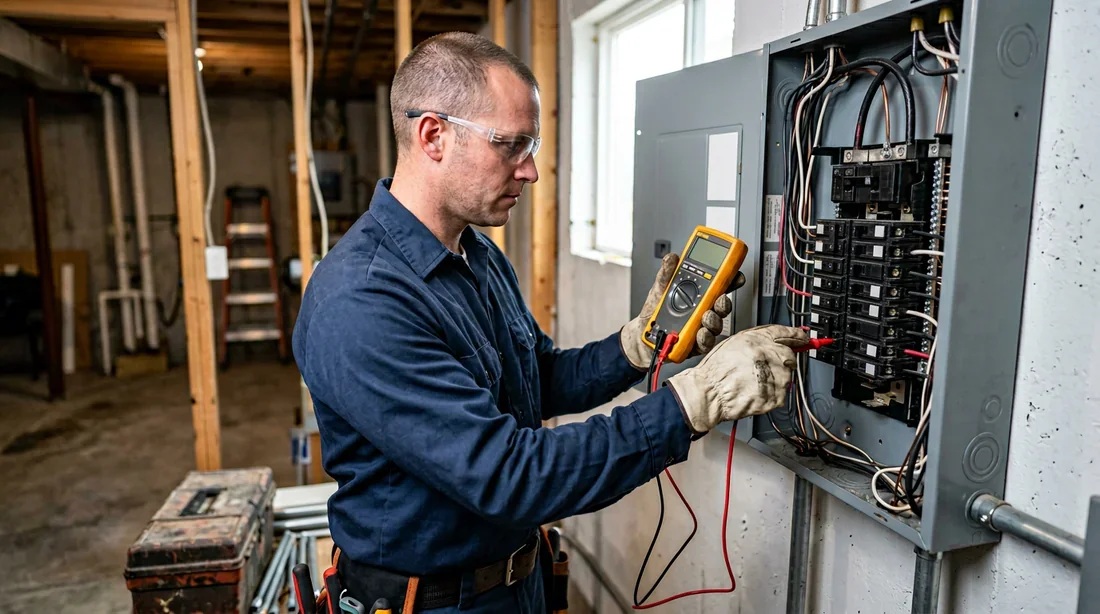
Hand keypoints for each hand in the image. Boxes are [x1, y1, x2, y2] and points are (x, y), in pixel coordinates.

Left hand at [619, 253, 746, 369]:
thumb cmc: (654, 312)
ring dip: (714, 320)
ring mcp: (701, 328)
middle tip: (720, 299)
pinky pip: (706, 343)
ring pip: (716, 324)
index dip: (730, 280)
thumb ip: (666, 274)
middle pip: (721, 306)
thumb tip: (672, 258)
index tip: (735, 275)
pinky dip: (705, 338)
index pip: (719, 286)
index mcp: (697, 295)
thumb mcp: (659, 290)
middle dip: (724, 302)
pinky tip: (700, 333)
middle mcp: (703, 311)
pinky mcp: (696, 345)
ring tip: (706, 316)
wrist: (643, 336)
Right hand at [666, 325, 808, 433]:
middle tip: (762, 369)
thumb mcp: (734, 342)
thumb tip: (775, 340)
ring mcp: (777, 377)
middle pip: (789, 356)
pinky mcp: (777, 396)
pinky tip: (754, 392)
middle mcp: (772, 356)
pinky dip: (770, 394)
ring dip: (774, 379)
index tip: (804, 338)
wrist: (710, 393)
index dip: (797, 336)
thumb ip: (757, 339)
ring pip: (786, 376)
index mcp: (761, 340)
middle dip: (780, 362)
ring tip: (752, 382)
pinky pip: (780, 394)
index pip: (787, 334)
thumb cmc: (716, 370)